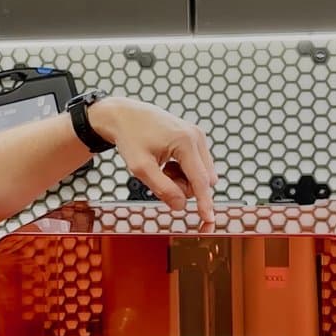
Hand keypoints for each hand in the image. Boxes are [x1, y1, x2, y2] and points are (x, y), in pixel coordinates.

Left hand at [88, 96, 217, 224]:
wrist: (126, 115)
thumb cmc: (130, 138)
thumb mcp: (140, 167)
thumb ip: (162, 188)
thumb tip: (181, 206)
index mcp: (185, 142)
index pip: (200, 180)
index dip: (205, 203)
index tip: (210, 220)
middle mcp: (197, 137)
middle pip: (204, 180)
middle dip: (184, 187)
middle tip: (161, 178)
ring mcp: (198, 136)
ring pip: (202, 175)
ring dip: (183, 180)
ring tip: (163, 168)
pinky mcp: (196, 138)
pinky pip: (198, 166)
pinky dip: (183, 171)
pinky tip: (168, 162)